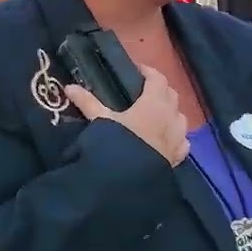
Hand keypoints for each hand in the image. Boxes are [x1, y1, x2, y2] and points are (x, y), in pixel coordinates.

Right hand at [63, 64, 189, 166]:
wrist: (131, 180)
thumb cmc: (118, 143)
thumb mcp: (101, 121)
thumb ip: (87, 102)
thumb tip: (69, 87)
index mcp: (153, 104)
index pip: (157, 79)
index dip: (149, 72)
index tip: (137, 70)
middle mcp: (170, 117)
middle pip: (171, 95)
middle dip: (160, 90)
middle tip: (145, 91)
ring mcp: (177, 137)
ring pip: (180, 117)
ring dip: (171, 111)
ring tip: (157, 115)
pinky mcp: (178, 156)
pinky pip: (182, 140)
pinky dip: (177, 136)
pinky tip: (167, 139)